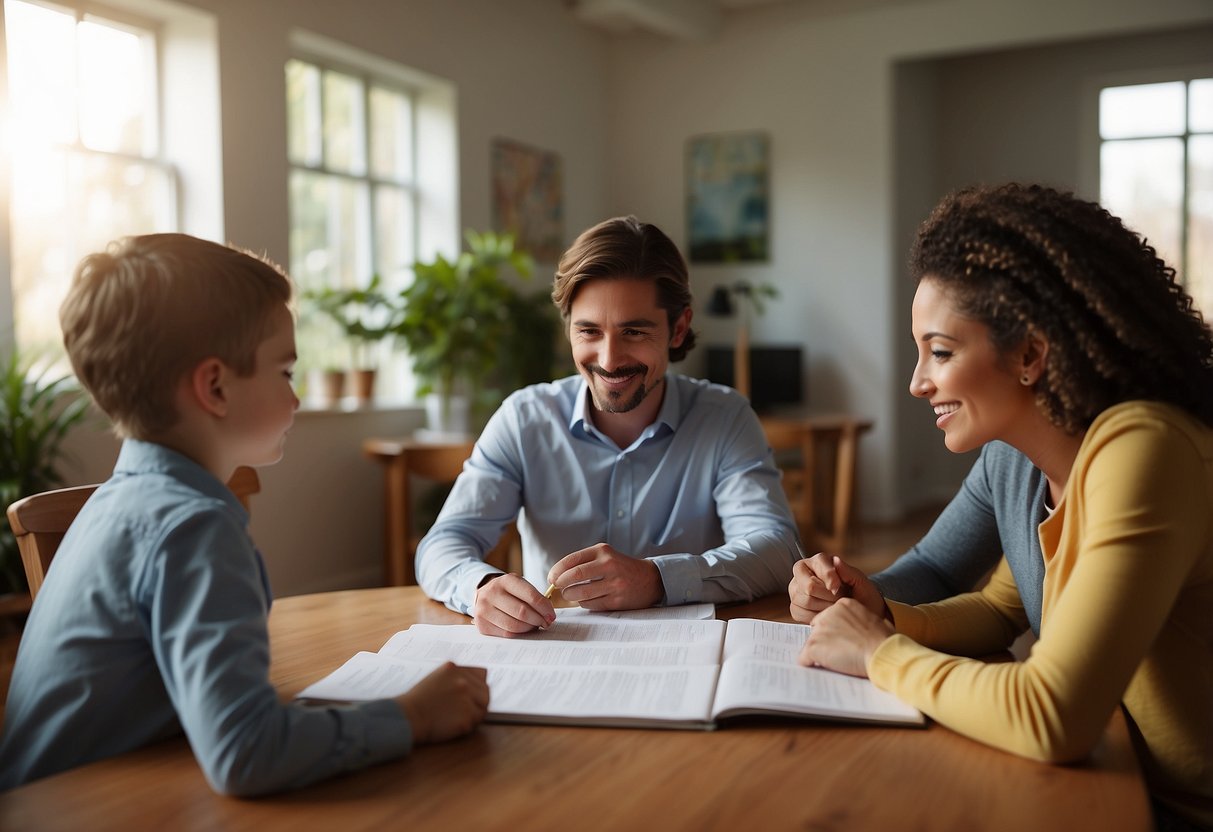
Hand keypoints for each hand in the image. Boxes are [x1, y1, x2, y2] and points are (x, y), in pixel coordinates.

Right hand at [397, 662, 489, 743]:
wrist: (407, 717)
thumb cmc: (419, 700)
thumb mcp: (437, 677)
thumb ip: (456, 675)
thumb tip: (480, 677)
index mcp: (455, 669)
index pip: (481, 674)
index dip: (477, 686)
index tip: (473, 694)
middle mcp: (463, 681)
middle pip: (485, 692)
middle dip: (478, 701)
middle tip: (466, 710)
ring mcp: (466, 699)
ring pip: (483, 708)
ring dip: (475, 714)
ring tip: (458, 718)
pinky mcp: (466, 717)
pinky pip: (475, 722)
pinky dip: (467, 726)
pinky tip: (453, 725)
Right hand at [472, 573, 554, 636]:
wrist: (483, 596)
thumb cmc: (507, 592)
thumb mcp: (519, 586)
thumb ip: (534, 597)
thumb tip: (548, 614)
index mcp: (505, 581)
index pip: (530, 596)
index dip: (544, 608)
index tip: (551, 615)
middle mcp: (492, 593)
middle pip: (522, 613)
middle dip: (538, 620)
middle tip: (546, 623)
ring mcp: (484, 609)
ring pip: (514, 626)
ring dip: (529, 628)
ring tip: (535, 625)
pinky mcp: (482, 624)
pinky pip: (506, 634)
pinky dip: (519, 634)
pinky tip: (523, 629)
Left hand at [548, 543, 662, 610]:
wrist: (650, 579)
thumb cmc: (620, 567)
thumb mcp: (605, 556)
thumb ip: (584, 562)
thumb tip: (556, 576)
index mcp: (603, 551)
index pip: (573, 560)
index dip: (557, 570)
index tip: (551, 578)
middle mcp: (609, 565)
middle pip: (575, 576)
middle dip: (561, 584)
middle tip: (557, 588)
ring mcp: (615, 584)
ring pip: (582, 593)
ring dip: (570, 596)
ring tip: (570, 594)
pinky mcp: (617, 600)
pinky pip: (592, 604)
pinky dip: (584, 603)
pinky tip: (586, 599)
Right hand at [788, 554, 885, 622]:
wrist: (858, 616)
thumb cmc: (861, 596)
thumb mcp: (861, 582)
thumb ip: (849, 571)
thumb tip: (836, 560)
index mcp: (818, 561)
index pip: (818, 567)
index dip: (831, 579)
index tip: (839, 588)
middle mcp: (802, 572)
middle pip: (809, 586)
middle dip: (829, 596)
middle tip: (840, 599)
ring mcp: (796, 590)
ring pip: (805, 601)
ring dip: (824, 607)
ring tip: (835, 606)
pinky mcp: (795, 607)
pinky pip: (800, 614)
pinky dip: (816, 617)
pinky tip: (826, 614)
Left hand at [798, 598, 893, 677]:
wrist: (881, 651)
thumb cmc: (884, 640)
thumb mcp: (874, 619)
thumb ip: (860, 620)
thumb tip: (861, 627)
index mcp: (843, 605)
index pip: (829, 618)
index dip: (835, 632)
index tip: (842, 641)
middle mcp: (827, 613)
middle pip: (817, 629)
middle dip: (825, 641)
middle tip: (838, 653)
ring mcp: (818, 630)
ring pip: (811, 644)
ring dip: (820, 654)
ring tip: (835, 662)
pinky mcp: (813, 646)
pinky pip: (804, 658)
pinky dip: (810, 665)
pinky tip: (822, 668)